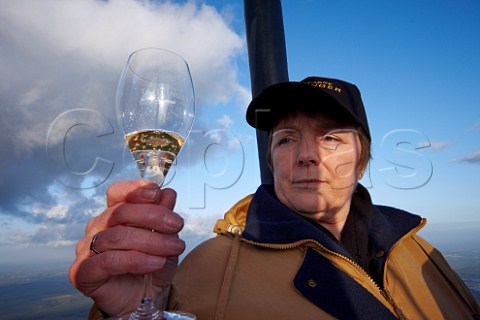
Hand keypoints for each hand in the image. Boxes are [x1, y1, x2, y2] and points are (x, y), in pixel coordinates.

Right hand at [68, 180, 185, 316]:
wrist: (146, 299)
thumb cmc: (152, 265)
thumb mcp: (166, 238)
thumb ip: (164, 215)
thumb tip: (168, 193)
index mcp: (114, 214)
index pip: (117, 193)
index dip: (135, 190)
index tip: (157, 193)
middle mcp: (98, 228)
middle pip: (120, 212)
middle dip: (154, 216)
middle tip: (177, 224)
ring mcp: (87, 249)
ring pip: (117, 236)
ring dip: (150, 241)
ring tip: (172, 248)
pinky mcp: (83, 272)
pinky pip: (107, 261)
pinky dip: (135, 260)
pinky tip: (155, 262)